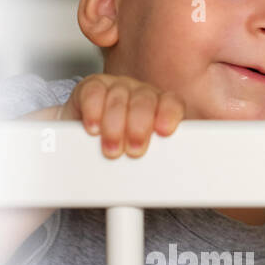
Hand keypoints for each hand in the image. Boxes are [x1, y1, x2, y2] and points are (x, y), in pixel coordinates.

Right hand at [60, 73, 184, 156]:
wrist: (94, 142)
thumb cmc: (127, 149)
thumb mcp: (149, 154)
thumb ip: (160, 157)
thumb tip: (172, 176)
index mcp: (161, 107)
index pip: (171, 104)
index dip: (168, 115)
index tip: (164, 131)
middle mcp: (141, 95)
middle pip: (144, 102)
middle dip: (139, 127)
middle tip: (134, 151)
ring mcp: (117, 89)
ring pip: (118, 98)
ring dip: (114, 125)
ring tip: (111, 149)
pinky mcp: (92, 87)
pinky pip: (94, 91)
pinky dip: (93, 110)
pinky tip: (94, 128)